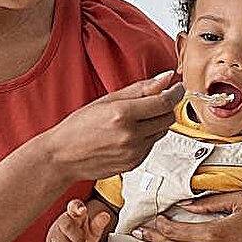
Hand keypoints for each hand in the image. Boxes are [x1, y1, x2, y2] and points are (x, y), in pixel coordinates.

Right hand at [42, 71, 183, 182]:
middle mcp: (130, 135)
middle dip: (166, 108)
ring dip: (156, 123)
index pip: (164, 102)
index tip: (178, 87)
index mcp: (122, 114)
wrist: (63, 156)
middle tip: (155, 101)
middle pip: (168, 118)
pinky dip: (146, 138)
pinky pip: (151, 146)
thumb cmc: (79, 126)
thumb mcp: (107, 100)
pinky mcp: (134, 164)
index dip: (176, 93)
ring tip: (135, 120)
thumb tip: (165, 78)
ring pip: (162, 133)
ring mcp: (133, 152)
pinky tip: (128, 135)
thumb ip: (140, 89)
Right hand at [45, 199, 112, 241]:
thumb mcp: (94, 230)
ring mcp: (54, 234)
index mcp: (75, 214)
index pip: (74, 206)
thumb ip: (99, 223)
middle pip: (67, 226)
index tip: (82, 210)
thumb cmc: (84, 235)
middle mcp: (62, 221)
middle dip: (77, 237)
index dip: (76, 207)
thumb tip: (106, 216)